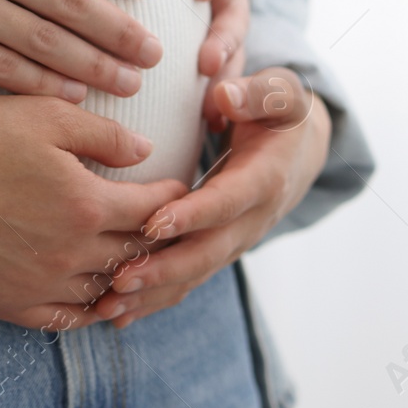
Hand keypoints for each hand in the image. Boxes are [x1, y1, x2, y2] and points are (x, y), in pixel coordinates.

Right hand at [0, 93, 186, 330]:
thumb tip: (148, 152)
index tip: (180, 186)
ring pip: (104, 291)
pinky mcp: (9, 303)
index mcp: (85, 205)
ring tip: (136, 259)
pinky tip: (95, 296)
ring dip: (126, 276)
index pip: (154, 210)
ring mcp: (38, 284)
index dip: (174, 197)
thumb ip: (104, 135)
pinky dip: (88, 309)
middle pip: (135, 254)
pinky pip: (64, 319)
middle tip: (168, 225)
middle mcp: (69, 254)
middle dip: (157, 237)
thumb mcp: (45, 116)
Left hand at [95, 68, 330, 327]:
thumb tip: (223, 94)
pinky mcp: (219, 251)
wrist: (299, 151)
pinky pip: (188, 281)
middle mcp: (252, 219)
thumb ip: (254, 93)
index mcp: (265, 178)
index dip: (193, 215)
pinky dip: (154, 300)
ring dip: (152, 294)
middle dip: (164, 269)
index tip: (153, 223)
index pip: (227, 202)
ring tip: (107, 306)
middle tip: (120, 279)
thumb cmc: (279, 113)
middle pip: (208, 252)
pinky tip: (118, 315)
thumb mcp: (278, 93)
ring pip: (195, 276)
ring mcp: (236, 241)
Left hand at [142, 0, 250, 128]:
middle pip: (236, 17)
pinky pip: (215, 82)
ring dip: (224, 83)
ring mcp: (225, 25)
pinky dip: (210, 107)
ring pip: (233, 57)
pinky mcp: (211, 53)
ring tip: (210, 110)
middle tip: (209, 63)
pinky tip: (194, 133)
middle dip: (225, 41)